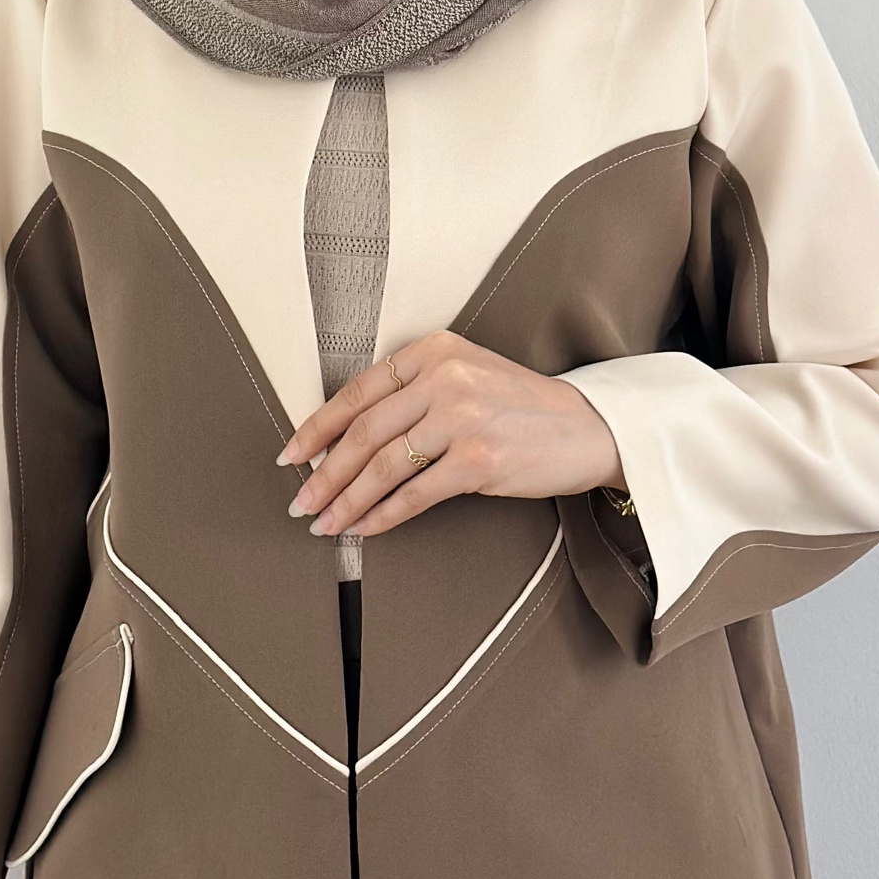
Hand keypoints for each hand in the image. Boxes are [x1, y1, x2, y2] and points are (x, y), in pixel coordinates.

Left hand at [277, 331, 624, 539]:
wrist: (586, 428)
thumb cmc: (520, 407)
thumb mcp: (465, 375)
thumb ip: (412, 393)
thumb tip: (345, 439)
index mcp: (434, 350)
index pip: (358, 392)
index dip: (317, 427)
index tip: (291, 454)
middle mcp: (445, 378)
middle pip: (364, 433)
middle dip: (324, 472)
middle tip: (302, 500)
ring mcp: (463, 418)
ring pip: (383, 466)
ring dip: (346, 500)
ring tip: (325, 522)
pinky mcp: (479, 461)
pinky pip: (415, 494)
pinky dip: (383, 515)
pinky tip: (365, 527)